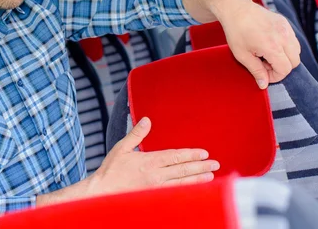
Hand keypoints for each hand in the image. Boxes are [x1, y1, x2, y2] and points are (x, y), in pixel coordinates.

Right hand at [86, 117, 218, 196]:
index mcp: (149, 161)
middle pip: (183, 170)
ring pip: (182, 183)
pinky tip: (195, 189)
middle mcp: (156, 175)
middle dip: (200, 166)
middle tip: (215, 164)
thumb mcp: (121, 147)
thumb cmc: (110, 170)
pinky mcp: (154, 197)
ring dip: (198, 179)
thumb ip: (136, 134)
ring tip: (210, 176)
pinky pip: (174, 193)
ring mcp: (156, 188)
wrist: (102, 192)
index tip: (204, 153)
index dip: (191, 155)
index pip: (175, 157)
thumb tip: (146, 119)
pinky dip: (187, 190)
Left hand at [215, 0, 300, 88]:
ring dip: (285, 57)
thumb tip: (264, 85)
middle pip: (294, 62)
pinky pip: (293, 40)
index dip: (275, 76)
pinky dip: (286, 47)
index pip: (285, 69)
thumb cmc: (236, 31)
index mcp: (272, 46)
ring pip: (296, 51)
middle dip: (281, 68)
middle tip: (264, 64)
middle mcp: (283, 37)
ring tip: (266, 54)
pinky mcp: (285, 22)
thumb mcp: (242, 55)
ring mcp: (286, 28)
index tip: (264, 73)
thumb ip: (256, 71)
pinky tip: (269, 45)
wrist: (236, 9)